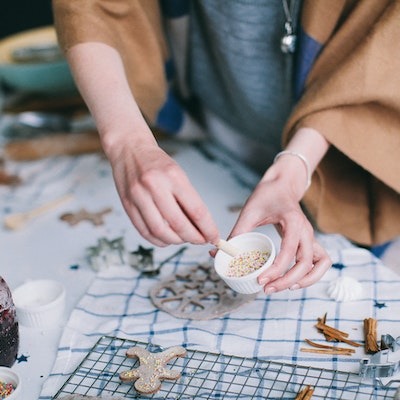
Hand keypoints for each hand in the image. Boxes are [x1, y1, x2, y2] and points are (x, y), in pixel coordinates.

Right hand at [108, 140, 219, 246]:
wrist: (129, 149)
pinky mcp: (127, 205)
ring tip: (183, 239)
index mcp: (173, 176)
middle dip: (193, 238)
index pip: (196, 210)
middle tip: (200, 240)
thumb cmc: (157, 162)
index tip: (214, 237)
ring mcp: (138, 196)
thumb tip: (200, 227)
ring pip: (160, 231)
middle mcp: (154, 186)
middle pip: (178, 224)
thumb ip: (187, 199)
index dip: (207, 228)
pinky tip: (166, 239)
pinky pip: (144, 231)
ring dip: (175, 241)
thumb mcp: (178, 174)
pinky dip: (158, 240)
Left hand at [229, 173, 331, 292]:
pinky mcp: (310, 241)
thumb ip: (236, 233)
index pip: (289, 251)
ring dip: (305, 281)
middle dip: (287, 280)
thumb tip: (216, 253)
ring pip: (320, 264)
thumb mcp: (249, 212)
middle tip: (266, 289)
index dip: (275, 269)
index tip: (260, 280)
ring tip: (283, 288)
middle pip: (306, 263)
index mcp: (293, 221)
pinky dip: (313, 275)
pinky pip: (321, 262)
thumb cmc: (266, 196)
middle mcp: (306, 230)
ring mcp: (311, 236)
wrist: (281, 185)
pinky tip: (295, 281)